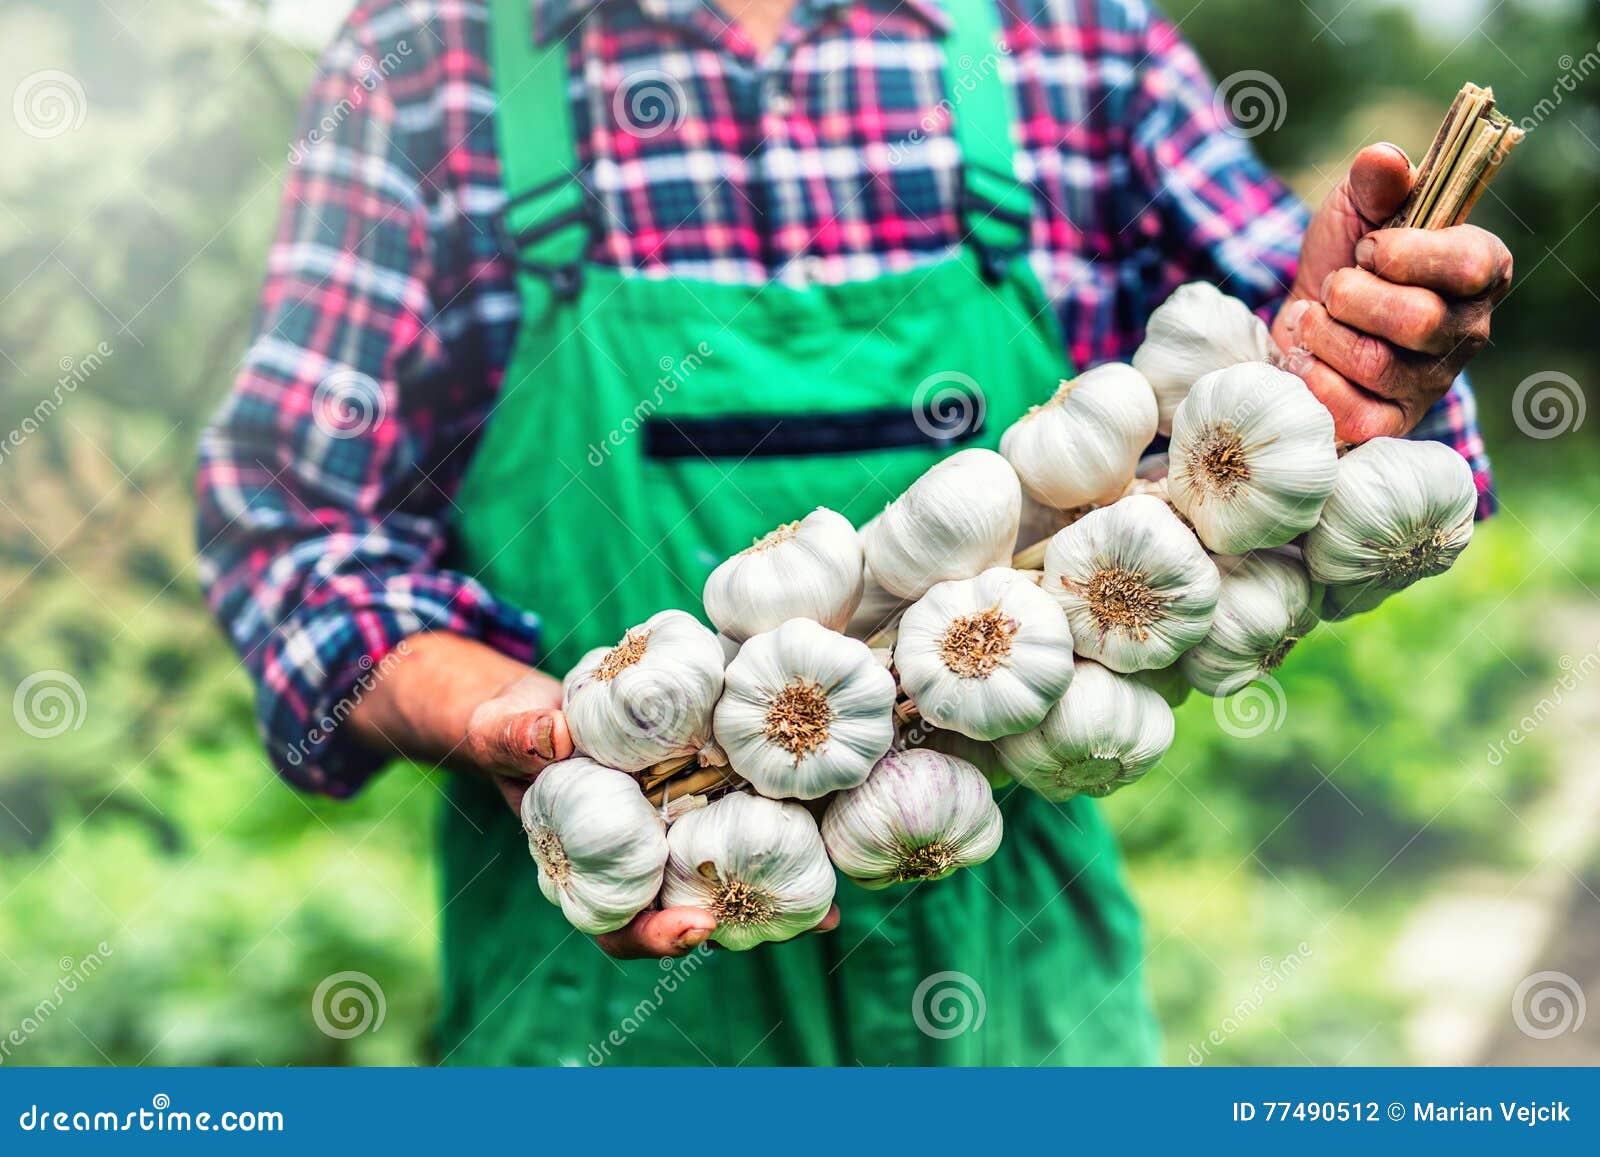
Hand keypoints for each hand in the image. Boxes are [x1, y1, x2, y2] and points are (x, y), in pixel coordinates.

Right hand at [346, 632, 840, 959]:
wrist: (536, 705)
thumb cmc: (506, 726)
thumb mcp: (499, 728)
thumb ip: (516, 736)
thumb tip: (551, 733)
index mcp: (587, 867)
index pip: (620, 922)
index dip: (656, 934)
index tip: (693, 932)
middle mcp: (638, 859)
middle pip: (694, 906)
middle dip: (755, 920)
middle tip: (812, 926)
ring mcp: (672, 828)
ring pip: (728, 868)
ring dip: (784, 882)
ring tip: (839, 901)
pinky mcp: (701, 787)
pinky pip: (743, 809)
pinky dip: (782, 817)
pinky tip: (828, 813)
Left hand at [1272, 143, 1511, 441]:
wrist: (1301, 318)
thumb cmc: (1343, 259)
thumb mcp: (1356, 207)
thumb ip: (1375, 181)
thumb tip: (1385, 159)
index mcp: (1480, 269)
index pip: (1466, 264)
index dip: (1404, 254)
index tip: (1369, 248)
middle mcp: (1468, 330)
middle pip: (1417, 320)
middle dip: (1352, 296)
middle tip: (1335, 287)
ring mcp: (1432, 383)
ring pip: (1375, 363)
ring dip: (1324, 333)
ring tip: (1315, 320)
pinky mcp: (1391, 422)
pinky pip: (1354, 414)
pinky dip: (1315, 380)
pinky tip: (1308, 359)